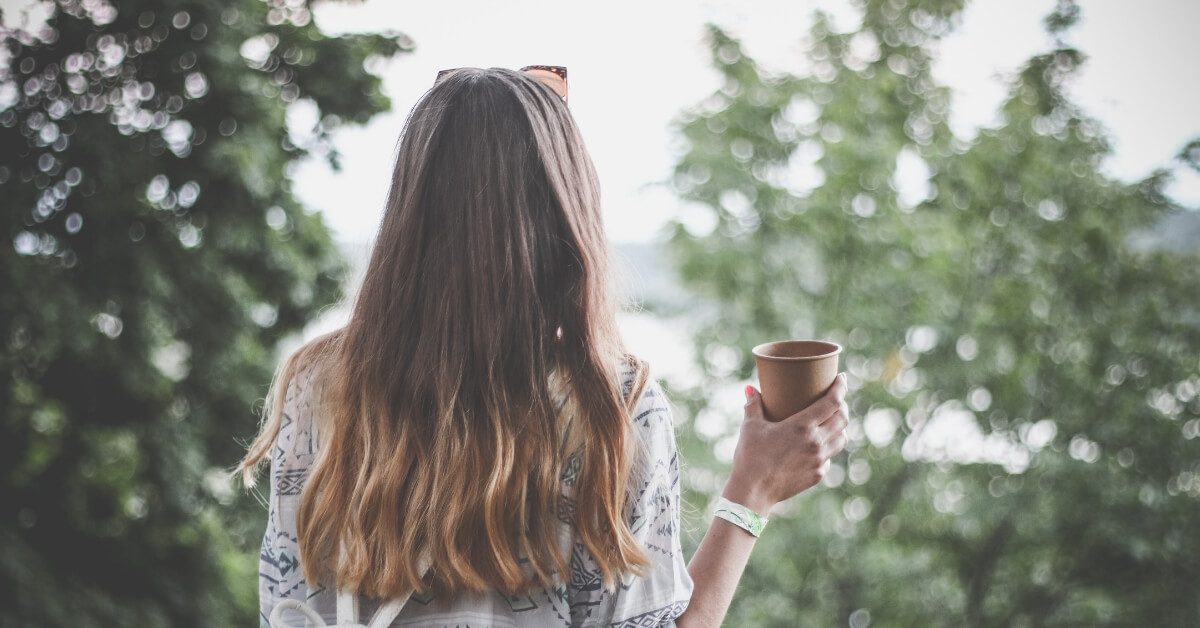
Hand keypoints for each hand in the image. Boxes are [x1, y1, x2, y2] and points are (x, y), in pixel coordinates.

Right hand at [722, 373, 849, 515]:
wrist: (753, 491)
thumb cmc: (750, 457)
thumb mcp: (750, 427)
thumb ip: (753, 405)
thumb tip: (750, 389)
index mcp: (803, 426)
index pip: (832, 402)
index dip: (840, 387)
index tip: (842, 378)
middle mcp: (816, 442)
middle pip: (842, 418)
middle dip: (842, 405)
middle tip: (835, 398)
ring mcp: (819, 460)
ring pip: (842, 438)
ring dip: (840, 426)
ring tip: (832, 420)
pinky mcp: (817, 475)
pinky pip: (829, 457)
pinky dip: (828, 447)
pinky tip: (818, 445)